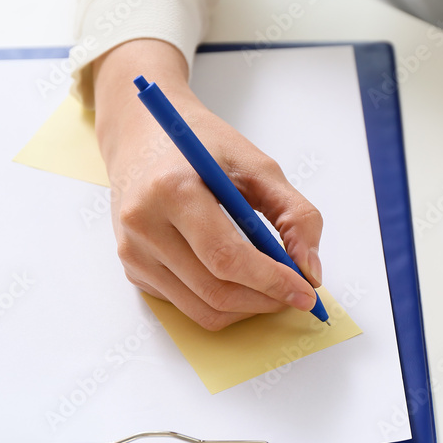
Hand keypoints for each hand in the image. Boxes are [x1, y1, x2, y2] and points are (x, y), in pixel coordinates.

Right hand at [92, 40, 323, 329]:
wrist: (144, 134)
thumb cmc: (202, 146)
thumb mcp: (258, 165)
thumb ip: (295, 215)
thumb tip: (310, 271)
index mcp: (173, 190)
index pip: (226, 256)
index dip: (271, 281)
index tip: (305, 292)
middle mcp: (143, 224)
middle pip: (215, 290)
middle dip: (265, 300)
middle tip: (296, 292)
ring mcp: (132, 251)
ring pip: (202, 309)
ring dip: (246, 307)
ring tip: (271, 287)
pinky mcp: (132, 268)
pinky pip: (186, 304)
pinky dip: (220, 301)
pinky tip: (235, 276)